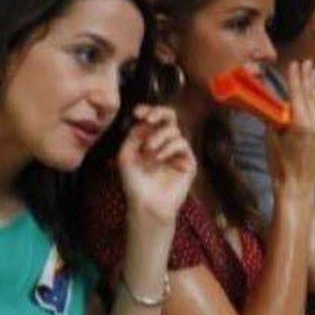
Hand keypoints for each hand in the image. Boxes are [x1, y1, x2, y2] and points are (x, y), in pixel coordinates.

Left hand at [118, 105, 195, 231]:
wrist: (146, 203)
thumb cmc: (134, 182)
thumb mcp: (126, 155)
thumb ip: (134, 135)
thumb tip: (146, 121)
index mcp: (150, 138)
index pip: (153, 118)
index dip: (147, 110)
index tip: (137, 112)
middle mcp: (165, 142)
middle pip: (170, 117)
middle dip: (159, 113)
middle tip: (149, 119)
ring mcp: (177, 151)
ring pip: (174, 130)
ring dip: (159, 136)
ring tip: (149, 150)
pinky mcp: (188, 161)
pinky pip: (182, 143)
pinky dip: (169, 147)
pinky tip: (159, 157)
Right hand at [266, 62, 314, 194]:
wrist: (298, 186)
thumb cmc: (280, 165)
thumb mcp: (271, 140)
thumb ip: (275, 121)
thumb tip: (275, 108)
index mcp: (300, 123)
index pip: (297, 94)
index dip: (295, 78)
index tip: (294, 63)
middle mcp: (314, 123)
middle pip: (310, 96)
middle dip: (307, 78)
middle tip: (307, 62)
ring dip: (313, 88)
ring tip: (312, 73)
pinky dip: (314, 101)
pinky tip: (312, 97)